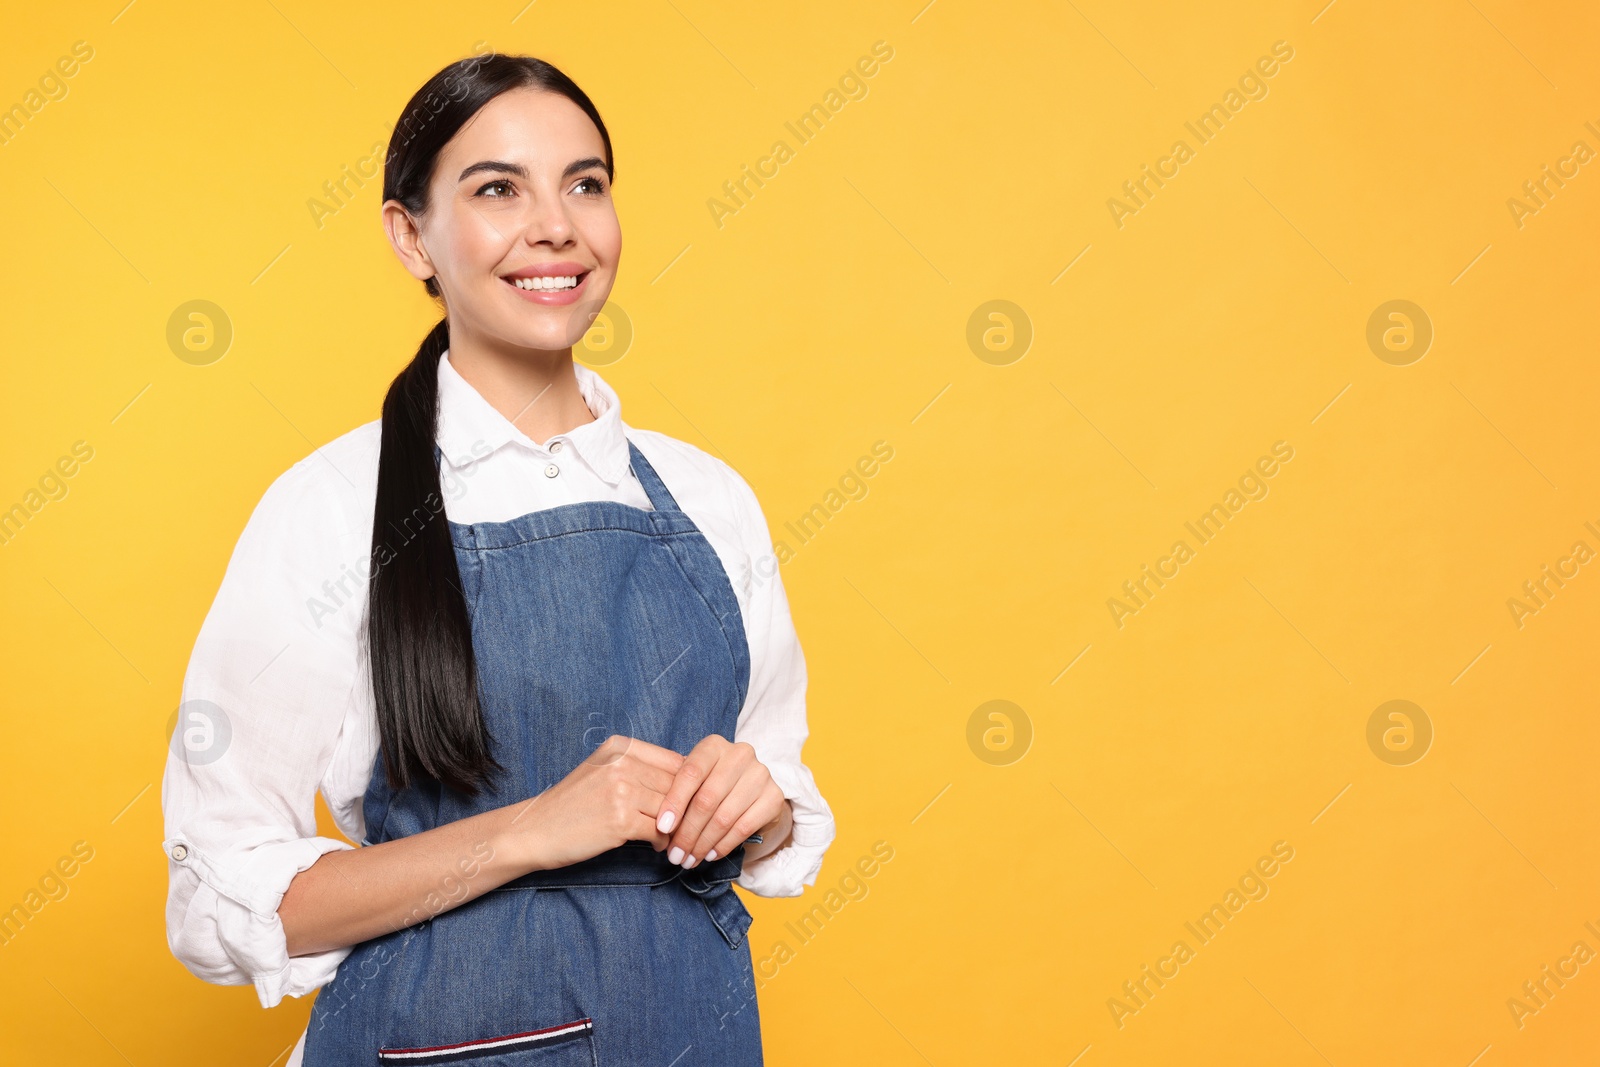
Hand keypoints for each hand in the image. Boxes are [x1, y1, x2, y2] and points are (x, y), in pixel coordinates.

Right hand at [507, 735, 685, 870]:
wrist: (536, 830)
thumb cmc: (573, 804)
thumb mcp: (603, 770)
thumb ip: (639, 768)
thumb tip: (687, 779)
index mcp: (620, 746)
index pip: (675, 761)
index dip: (688, 785)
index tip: (689, 803)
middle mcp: (622, 763)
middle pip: (677, 785)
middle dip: (686, 808)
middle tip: (687, 825)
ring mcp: (621, 790)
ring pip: (672, 808)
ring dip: (677, 827)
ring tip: (673, 836)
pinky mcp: (620, 820)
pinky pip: (660, 830)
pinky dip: (663, 841)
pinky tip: (656, 845)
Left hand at [654, 735, 784, 868]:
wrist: (753, 790)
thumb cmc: (713, 784)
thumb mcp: (695, 781)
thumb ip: (678, 793)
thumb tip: (661, 827)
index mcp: (714, 745)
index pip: (691, 773)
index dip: (674, 802)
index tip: (662, 828)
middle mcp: (740, 754)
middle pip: (707, 799)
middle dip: (687, 832)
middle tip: (675, 855)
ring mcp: (760, 774)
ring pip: (724, 817)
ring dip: (703, 844)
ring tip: (689, 860)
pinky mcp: (774, 797)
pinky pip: (743, 827)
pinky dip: (723, 845)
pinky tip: (710, 855)